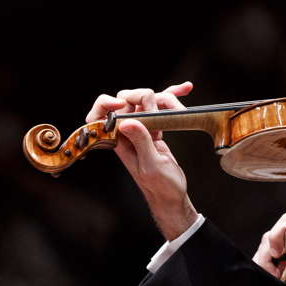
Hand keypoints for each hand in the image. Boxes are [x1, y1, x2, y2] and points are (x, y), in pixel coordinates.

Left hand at [86, 82, 197, 239]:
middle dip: (144, 97)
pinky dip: (170, 97)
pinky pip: (159, 107)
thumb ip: (141, 142)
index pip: (101, 115)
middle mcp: (126, 132)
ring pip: (145, 100)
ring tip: (181, 108)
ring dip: (165, 98)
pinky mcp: (154, 128)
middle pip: (127, 100)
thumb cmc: (160, 186)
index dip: (108, 103)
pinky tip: (184, 90)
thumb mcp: (151, 166)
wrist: (172, 196)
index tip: (125, 103)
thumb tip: (127, 122)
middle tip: (164, 107)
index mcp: (119, 141)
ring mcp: (140, 128)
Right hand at [251, 213, 285, 282]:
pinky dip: (283, 257)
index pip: (285, 225)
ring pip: (280, 239)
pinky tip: (284, 270)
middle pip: (278, 231)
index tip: (276, 256)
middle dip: (269, 250)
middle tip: (268, 270)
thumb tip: (283, 275)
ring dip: (274, 254)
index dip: (275, 240)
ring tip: (275, 273)